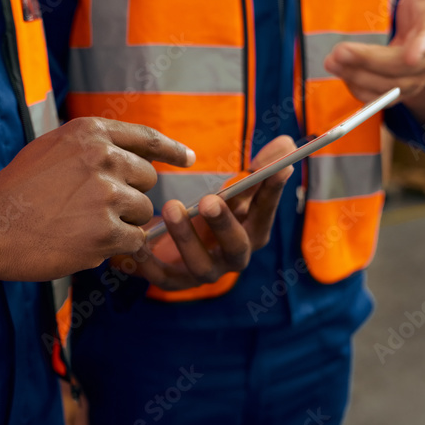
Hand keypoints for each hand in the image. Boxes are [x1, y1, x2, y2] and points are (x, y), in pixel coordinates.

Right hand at [0, 117, 194, 281]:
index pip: (145, 137)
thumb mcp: (51, 149)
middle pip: (147, 180)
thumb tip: (128, 157)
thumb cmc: (15, 193)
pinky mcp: (106, 232)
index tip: (188, 159)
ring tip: (82, 227)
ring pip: (143, 212)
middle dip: (130, 197)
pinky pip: (134, 241)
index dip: (171, 149)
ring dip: (123, 224)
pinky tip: (84, 244)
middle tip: (93, 209)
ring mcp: (106, 195)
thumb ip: (89, 148)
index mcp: (89, 133)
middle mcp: (103, 157)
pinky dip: (116, 248)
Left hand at [111, 135, 294, 290]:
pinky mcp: (175, 281)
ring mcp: (204, 272)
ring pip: (200, 265)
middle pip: (236, 248)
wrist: (175, 247)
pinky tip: (137, 245)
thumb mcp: (235, 192)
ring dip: (186, 237)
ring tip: (171, 207)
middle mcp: (232, 258)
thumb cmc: (212, 214)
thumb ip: (258, 171)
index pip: (266, 213)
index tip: (278, 168)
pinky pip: (162, 278)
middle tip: (210, 200)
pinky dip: (148, 264)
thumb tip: (288, 143)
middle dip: (224, 224)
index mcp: (251, 233)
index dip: (272, 192)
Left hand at [323, 0, 424, 123]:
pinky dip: (357, 87)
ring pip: (386, 86)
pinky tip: (341, 73)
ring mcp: (415, 80)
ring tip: (332, 62)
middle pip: (399, 67)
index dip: (421, 48)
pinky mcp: (399, 92)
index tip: (410, 55)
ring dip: (356, 76)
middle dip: (368, 60)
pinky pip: (377, 96)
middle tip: (339, 51)